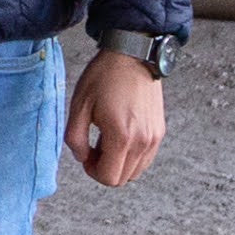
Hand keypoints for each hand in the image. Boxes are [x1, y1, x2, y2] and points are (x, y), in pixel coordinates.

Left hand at [67, 49, 165, 186]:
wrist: (132, 55)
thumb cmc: (104, 77)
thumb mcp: (78, 106)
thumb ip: (75, 139)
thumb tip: (82, 158)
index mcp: (121, 136)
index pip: (109, 177)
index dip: (92, 172)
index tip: (86, 155)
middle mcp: (143, 141)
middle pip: (123, 179)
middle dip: (105, 168)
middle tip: (94, 147)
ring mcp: (154, 137)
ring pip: (136, 171)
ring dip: (119, 162)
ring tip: (107, 139)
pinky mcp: (160, 130)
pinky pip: (146, 158)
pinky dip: (132, 155)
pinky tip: (120, 134)